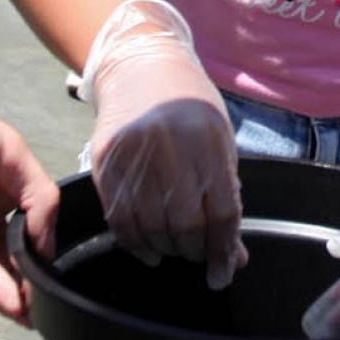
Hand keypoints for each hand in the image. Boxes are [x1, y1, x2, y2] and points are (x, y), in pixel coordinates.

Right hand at [84, 0, 244, 283]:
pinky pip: (118, 218)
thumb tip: (235, 256)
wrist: (141, 66)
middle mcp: (167, 146)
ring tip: (176, 249)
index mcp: (206, 139)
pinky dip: (135, 242)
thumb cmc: (191, 105)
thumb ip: (227, 196)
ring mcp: (131, 154)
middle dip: (195, 251)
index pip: (220, 212)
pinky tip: (149, 247)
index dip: (223, 251)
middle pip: (184, 224)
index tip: (223, 273)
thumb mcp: (220, 142)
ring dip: (166, 249)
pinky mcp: (104, 161)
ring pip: (149, 226)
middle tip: (199, 256)